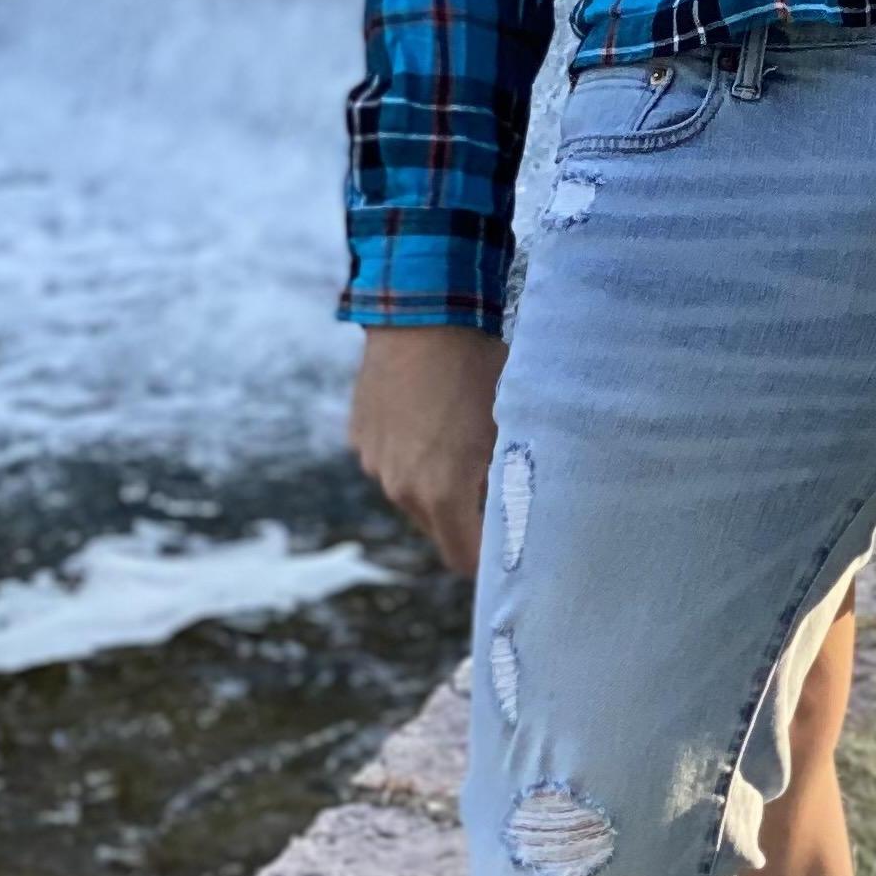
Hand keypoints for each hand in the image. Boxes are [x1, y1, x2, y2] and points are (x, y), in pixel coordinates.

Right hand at [350, 325, 505, 575]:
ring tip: (462, 439)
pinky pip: (390, 461)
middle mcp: (400, 488)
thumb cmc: (479, 369)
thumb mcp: (509, 426)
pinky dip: (411, 453)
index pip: (463, 557)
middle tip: (494, 484)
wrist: (423, 315)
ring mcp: (375, 462)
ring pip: (411, 493)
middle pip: (437, 527)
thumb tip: (516, 506)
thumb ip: (506, 477)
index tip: (509, 549)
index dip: (488, 560)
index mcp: (442, 494)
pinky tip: (433, 417)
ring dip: (435, 482)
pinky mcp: (360, 437)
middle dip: (465, 516)